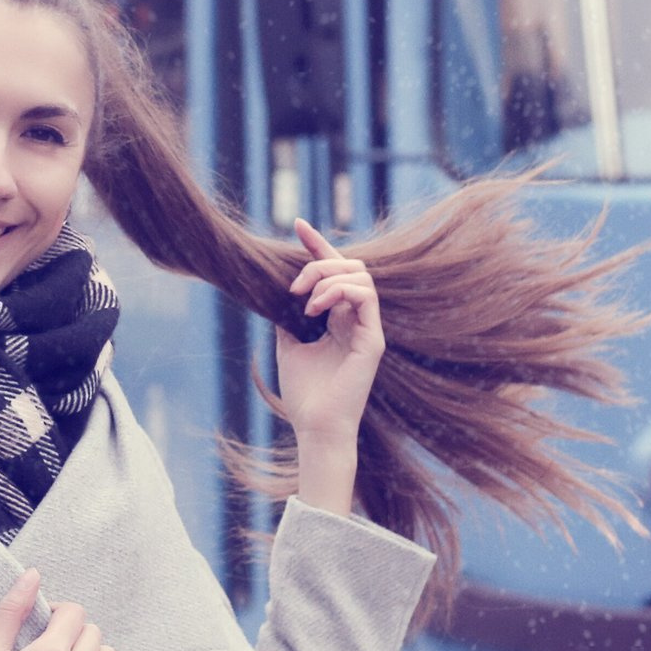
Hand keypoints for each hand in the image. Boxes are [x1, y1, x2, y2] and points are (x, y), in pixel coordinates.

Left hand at [276, 219, 384, 447]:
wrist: (314, 426)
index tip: (298, 224)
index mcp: (340, 320)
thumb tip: (276, 291)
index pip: (335, 272)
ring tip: (304, 301)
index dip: (318, 244)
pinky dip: (338, 293)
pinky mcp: (373, 340)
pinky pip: (366, 296)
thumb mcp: (289, 344)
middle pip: (352, 266)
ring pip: (361, 276)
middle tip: (294, 286)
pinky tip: (315, 311)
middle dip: (320, 262)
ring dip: (327, 279)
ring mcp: (368, 329)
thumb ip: (289, 316)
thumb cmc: (304, 393)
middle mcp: (358, 320)